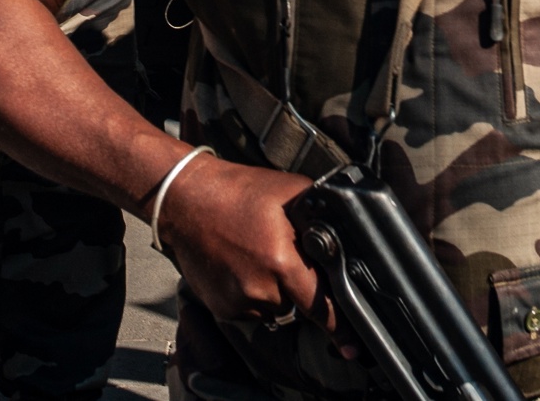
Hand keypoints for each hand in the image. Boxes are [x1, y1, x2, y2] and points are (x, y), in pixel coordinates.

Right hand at [162, 158, 346, 346]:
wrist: (187, 201)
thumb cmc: (239, 192)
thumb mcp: (290, 192)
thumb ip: (323, 216)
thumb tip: (348, 236)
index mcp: (281, 260)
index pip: (320, 304)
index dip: (338, 324)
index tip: (351, 346)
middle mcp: (260, 287)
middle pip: (297, 305)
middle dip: (299, 288)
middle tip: (282, 257)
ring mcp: (238, 301)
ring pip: (275, 308)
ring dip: (274, 291)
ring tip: (258, 256)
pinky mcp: (222, 308)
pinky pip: (252, 310)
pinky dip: (253, 295)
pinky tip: (242, 267)